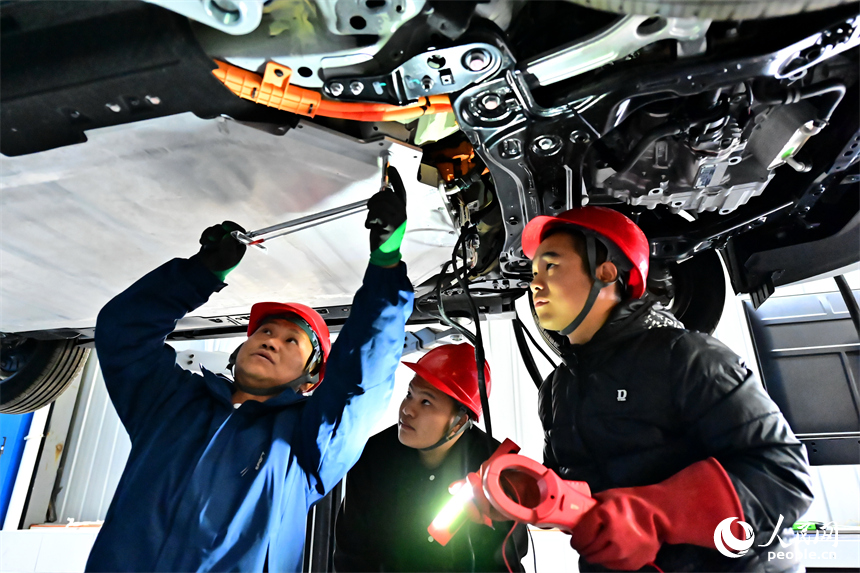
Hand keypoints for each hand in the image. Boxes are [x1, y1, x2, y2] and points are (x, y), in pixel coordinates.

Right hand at [196, 221, 246, 279]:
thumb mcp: (226, 258)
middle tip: (212, 237)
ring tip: (206, 243)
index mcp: (239, 245)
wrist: (206, 268)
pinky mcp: (214, 237)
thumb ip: (228, 247)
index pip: (240, 231)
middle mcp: (232, 240)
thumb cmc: (219, 265)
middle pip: (227, 228)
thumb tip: (228, 235)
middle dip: (218, 232)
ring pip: (218, 228)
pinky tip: (203, 242)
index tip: (225, 225)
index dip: (233, 227)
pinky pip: (210, 230)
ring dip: (210, 234)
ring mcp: (223, 237)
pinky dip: (205, 235)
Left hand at [366, 166, 406, 266]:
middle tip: (370, 208)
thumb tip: (384, 191)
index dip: (396, 178)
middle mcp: (402, 213)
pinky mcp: (390, 226)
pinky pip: (375, 215)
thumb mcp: (388, 217)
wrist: (386, 252)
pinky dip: (369, 220)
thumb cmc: (385, 234)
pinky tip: (371, 226)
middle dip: (374, 199)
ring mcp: (397, 219)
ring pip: (379, 204)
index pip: (400, 190)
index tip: (392, 168)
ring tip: (372, 220)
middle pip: (386, 195)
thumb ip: (388, 205)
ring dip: (370, 212)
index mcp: (402, 209)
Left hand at [567, 458, 743, 570]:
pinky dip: (608, 559)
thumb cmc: (631, 502)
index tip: (575, 539)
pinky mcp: (633, 562)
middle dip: (583, 546)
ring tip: (597, 547)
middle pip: (588, 549)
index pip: (580, 535)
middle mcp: (615, 535)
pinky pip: (611, 565)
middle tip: (584, 543)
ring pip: (598, 559)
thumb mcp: (607, 497)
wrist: (660, 513)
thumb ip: (589, 507)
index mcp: (605, 515)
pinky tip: (611, 549)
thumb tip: (573, 517)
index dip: (575, 538)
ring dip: (594, 554)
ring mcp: (625, 551)